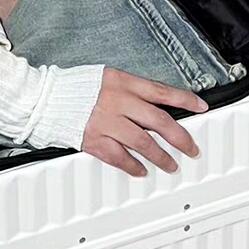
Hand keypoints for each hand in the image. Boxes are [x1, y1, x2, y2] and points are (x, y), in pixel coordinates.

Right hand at [82, 67, 206, 176]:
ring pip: (144, 143)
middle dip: (180, 137)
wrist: (47, 98)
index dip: (185, 99)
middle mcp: (119, 102)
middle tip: (191, 148)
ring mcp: (107, 123)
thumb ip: (132, 90)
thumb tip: (156, 103)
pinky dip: (133, 166)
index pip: (162, 91)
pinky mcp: (95, 140)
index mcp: (123, 83)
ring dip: (161, 157)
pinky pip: (120, 157)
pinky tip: (141, 170)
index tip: (201, 107)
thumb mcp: (108, 77)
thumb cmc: (77, 87)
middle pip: (159, 121)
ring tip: (170, 164)